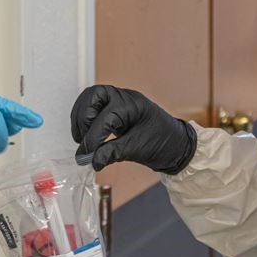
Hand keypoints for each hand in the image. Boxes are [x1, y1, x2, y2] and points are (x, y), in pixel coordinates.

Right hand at [71, 85, 195, 173]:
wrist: (175, 143)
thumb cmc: (162, 142)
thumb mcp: (137, 149)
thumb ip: (112, 153)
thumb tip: (92, 160)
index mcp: (133, 105)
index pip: (105, 117)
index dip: (93, 137)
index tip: (86, 154)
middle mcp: (124, 97)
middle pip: (93, 96)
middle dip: (83, 118)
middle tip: (82, 140)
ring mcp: (118, 100)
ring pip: (90, 98)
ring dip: (81, 117)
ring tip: (81, 138)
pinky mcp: (113, 108)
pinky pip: (93, 106)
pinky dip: (84, 118)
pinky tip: (84, 134)